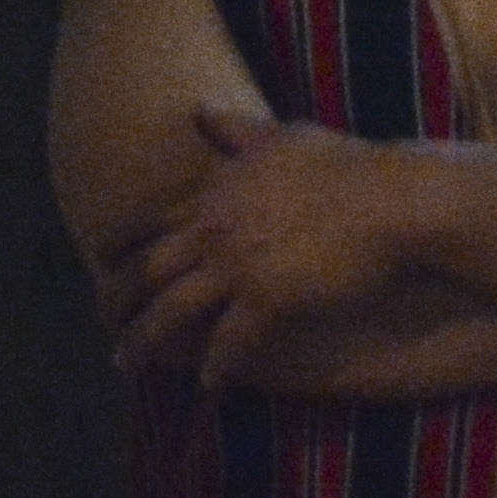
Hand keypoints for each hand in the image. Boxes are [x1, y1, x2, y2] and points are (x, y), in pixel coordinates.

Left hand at [115, 110, 436, 385]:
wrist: (399, 200)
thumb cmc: (349, 167)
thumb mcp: (283, 136)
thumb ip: (236, 131)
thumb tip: (200, 111)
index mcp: (213, 195)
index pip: (145, 223)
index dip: (116, 247)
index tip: (97, 262)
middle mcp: (214, 231)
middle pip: (145, 272)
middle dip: (114, 300)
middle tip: (102, 323)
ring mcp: (239, 267)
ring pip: (171, 311)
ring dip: (143, 342)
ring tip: (126, 365)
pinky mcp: (271, 301)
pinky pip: (230, 343)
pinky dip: (216, 367)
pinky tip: (208, 386)